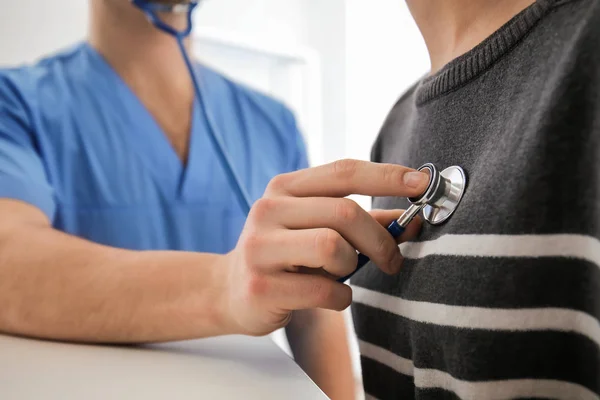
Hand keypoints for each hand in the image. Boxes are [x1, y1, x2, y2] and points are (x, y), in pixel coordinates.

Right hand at [221, 159, 428, 335]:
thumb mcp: (318, 229)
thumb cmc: (287, 256)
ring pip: (333, 247)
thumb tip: (412, 220)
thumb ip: (363, 221)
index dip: (386, 176)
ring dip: (352, 266)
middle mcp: (268, 210)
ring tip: (342, 274)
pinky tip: (330, 297)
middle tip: (392, 260)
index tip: (421, 182)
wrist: (230, 290)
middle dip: (380, 239)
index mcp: (284, 188)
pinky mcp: (261, 285)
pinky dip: (341, 297)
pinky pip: (324, 291)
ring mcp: (260, 247)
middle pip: (344, 212)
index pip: (343, 172)